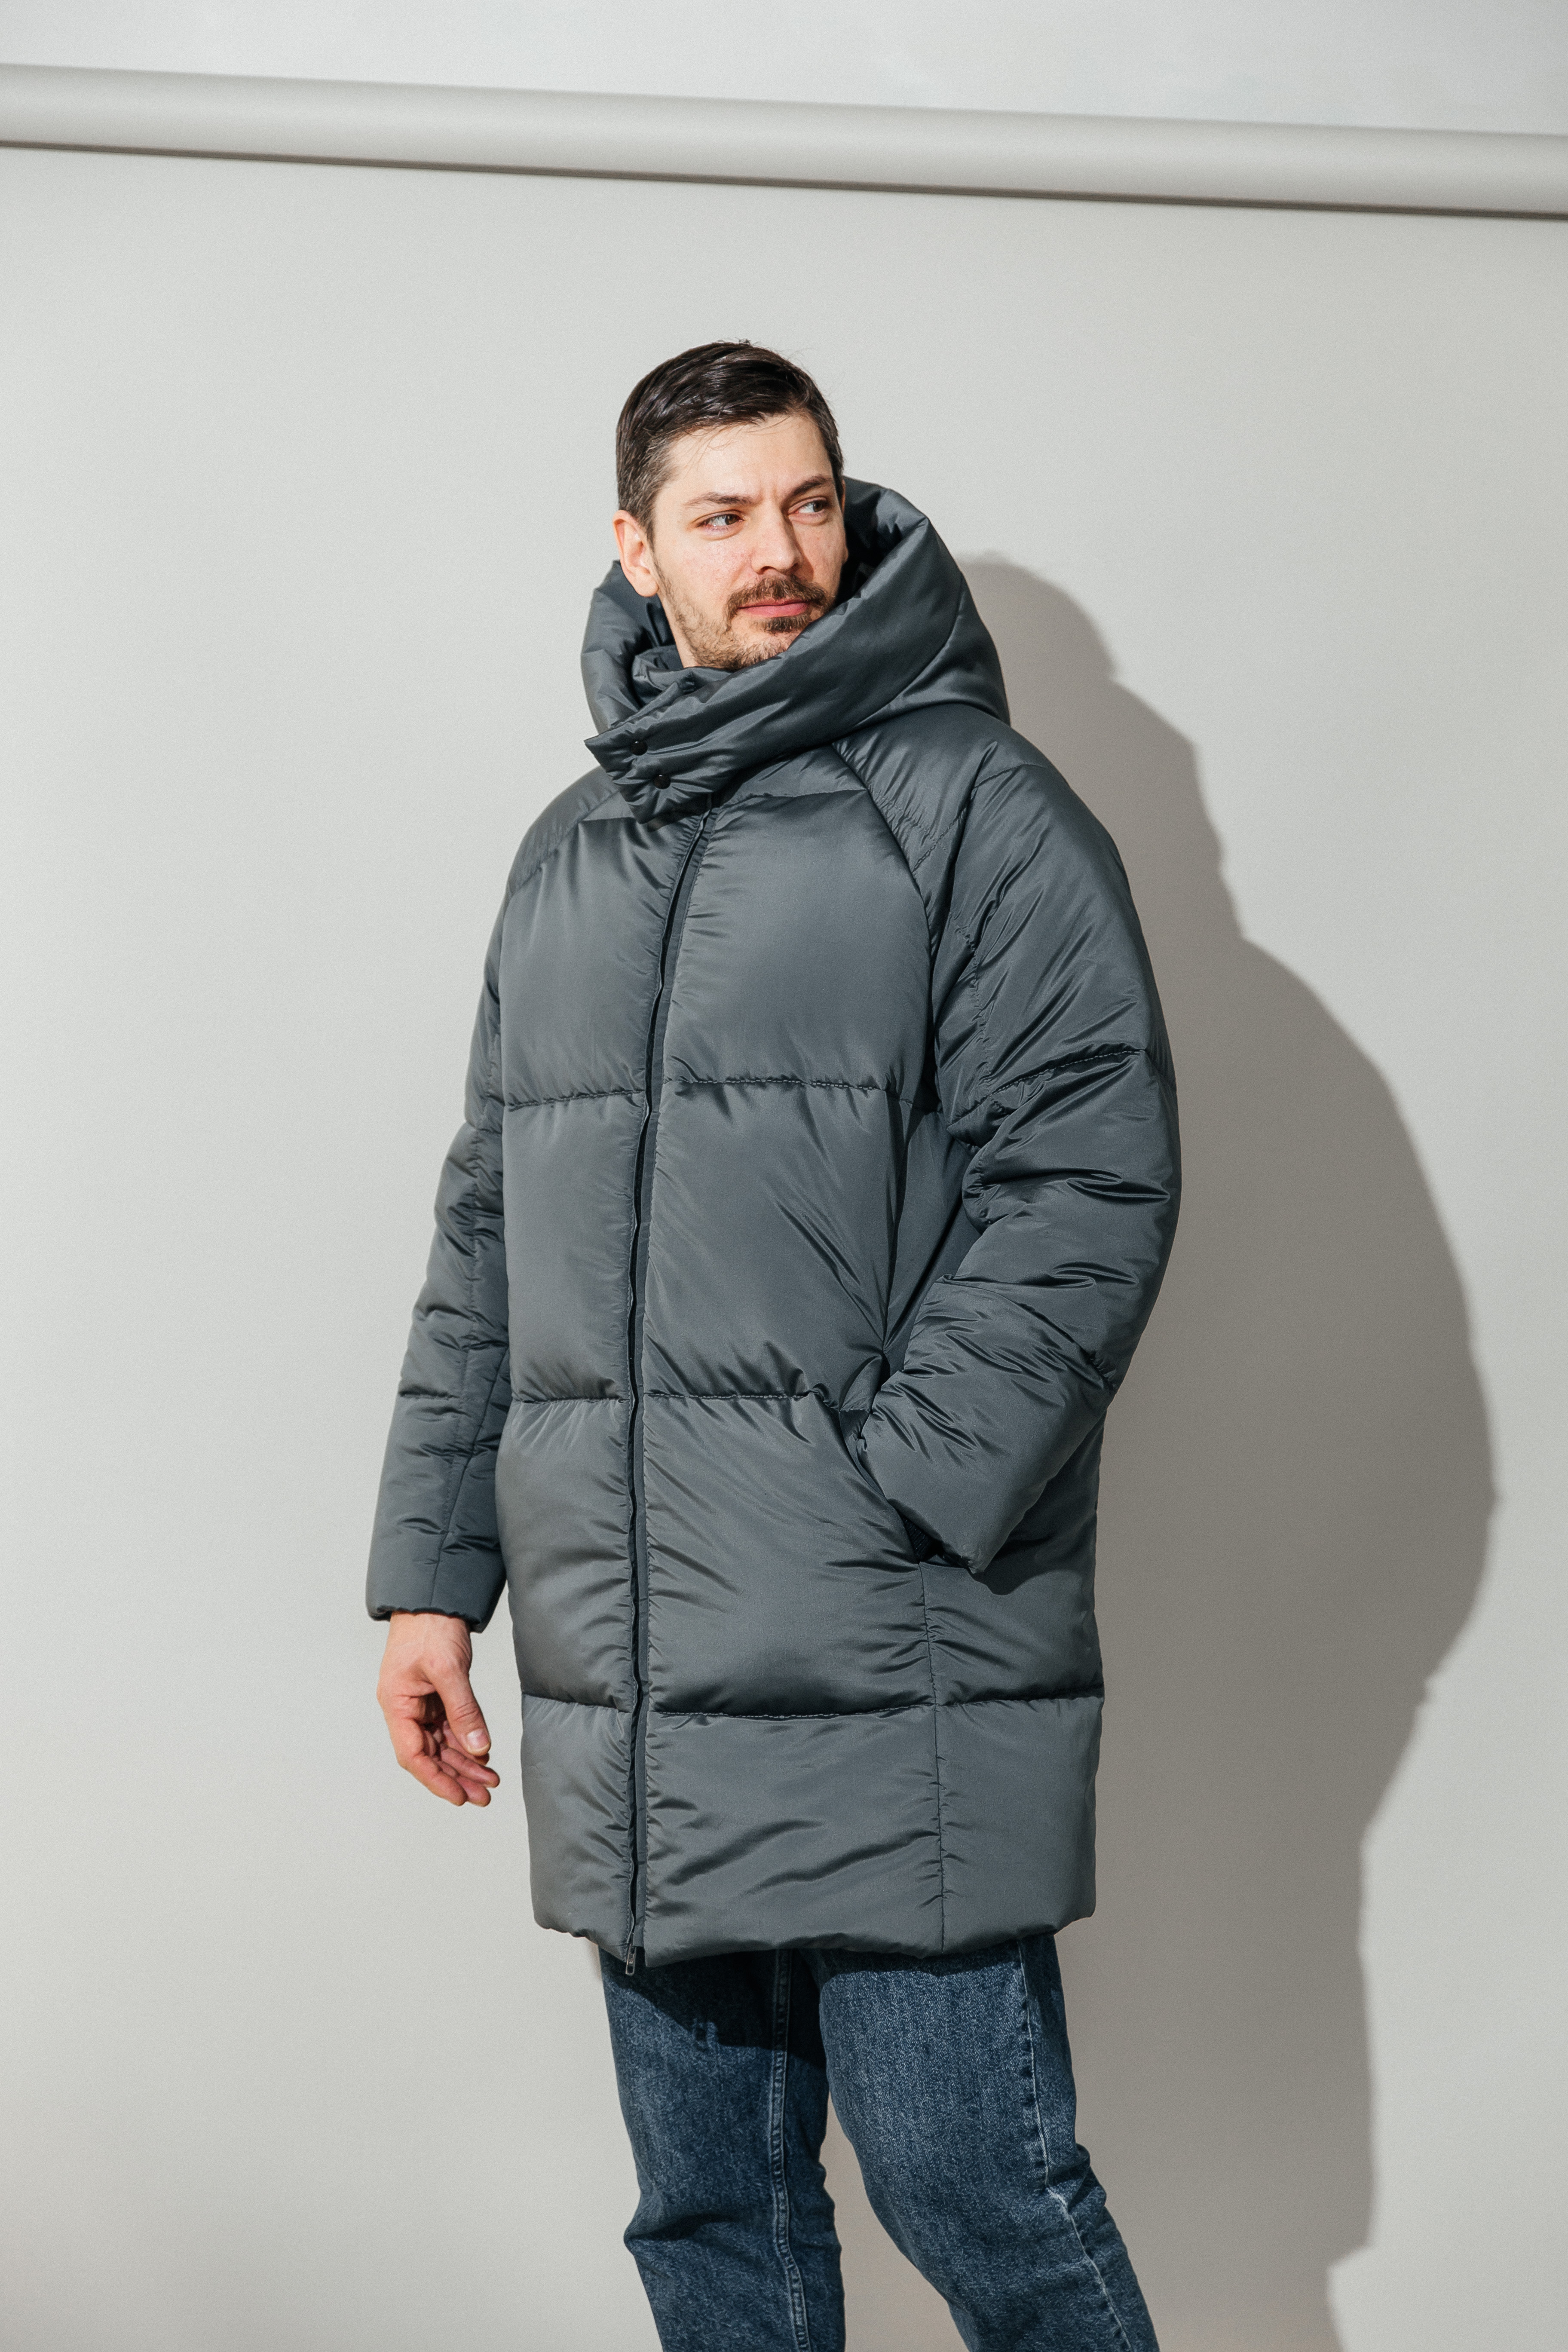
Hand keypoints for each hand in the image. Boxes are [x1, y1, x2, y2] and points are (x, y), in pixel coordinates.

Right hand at [377, 1611, 499, 1806]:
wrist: (434, 1597)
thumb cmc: (430, 1627)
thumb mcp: (448, 1668)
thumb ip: (463, 1709)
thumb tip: (478, 1747)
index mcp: (397, 1704)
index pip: (413, 1754)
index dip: (436, 1779)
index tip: (459, 1796)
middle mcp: (406, 1709)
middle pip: (430, 1755)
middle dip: (456, 1777)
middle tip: (484, 1795)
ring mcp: (422, 1704)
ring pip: (442, 1744)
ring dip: (465, 1764)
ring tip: (490, 1781)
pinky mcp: (437, 1696)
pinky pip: (451, 1728)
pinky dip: (467, 1743)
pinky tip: (484, 1756)